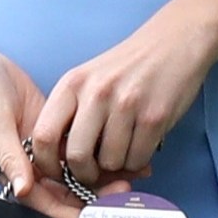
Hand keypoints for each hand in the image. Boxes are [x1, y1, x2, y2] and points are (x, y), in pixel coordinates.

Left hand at [31, 3, 217, 189]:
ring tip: (124, 150)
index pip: (43, 135)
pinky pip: (138, 159)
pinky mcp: (155, 116)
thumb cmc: (127, 67)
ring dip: (117, 166)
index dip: (47, 163)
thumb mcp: (87, 79)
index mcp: (71, 85)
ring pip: (110, 162)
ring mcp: (126, 105)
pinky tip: (141, 145)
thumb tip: (59, 158)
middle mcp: (96, 94)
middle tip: (94, 173)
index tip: (57, 172)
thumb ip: (70, 113)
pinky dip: (138, 162)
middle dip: (84, 174)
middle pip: (76, 156)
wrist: (174, 42)